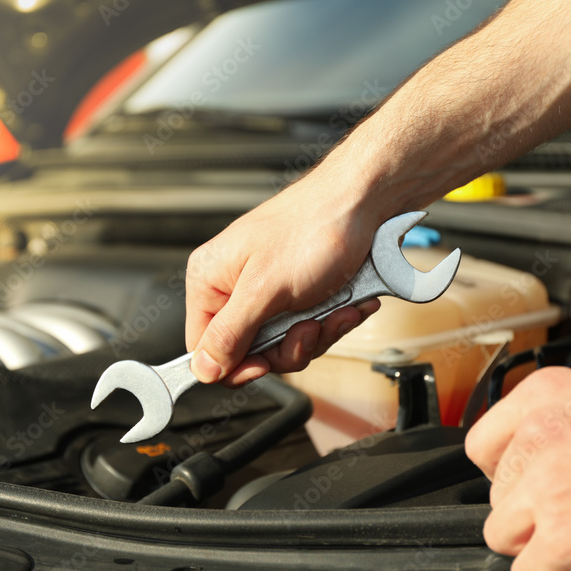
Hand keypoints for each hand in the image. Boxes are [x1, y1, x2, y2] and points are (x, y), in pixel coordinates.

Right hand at [184, 172, 388, 386]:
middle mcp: (235, 286)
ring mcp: (269, 291)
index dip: (233, 364)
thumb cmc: (314, 226)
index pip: (203, 347)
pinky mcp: (299, 294)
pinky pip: (309, 329)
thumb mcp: (265, 289)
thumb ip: (229, 333)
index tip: (263, 364)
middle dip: (288, 346)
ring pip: (284, 344)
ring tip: (334, 309)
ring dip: (317, 333)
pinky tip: (347, 304)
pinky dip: (332, 321)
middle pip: (249, 351)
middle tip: (308, 327)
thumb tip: (203, 367)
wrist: (367, 202)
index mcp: (211, 279)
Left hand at [465, 367, 570, 570]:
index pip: (482, 444)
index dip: (505, 472)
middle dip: (528, 511)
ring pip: (501, 534)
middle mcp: (536, 436)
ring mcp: (545, 487)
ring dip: (533, 544)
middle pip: (496, 495)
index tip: (525, 485)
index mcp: (547, 396)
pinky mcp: (564, 536)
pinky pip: (527, 570)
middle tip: (568, 517)